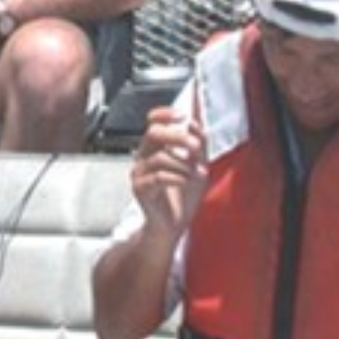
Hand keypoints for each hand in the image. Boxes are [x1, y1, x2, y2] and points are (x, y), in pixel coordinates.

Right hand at [131, 106, 207, 235]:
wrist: (175, 224)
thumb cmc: (184, 194)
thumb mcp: (198, 164)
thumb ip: (199, 143)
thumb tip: (194, 122)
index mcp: (155, 146)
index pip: (153, 121)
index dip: (165, 114)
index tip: (183, 116)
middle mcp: (143, 156)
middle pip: (154, 133)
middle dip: (179, 137)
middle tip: (197, 147)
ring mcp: (139, 173)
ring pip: (160, 157)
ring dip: (184, 165)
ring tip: (197, 175)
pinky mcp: (140, 189)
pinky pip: (158, 177)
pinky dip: (177, 177)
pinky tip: (186, 182)